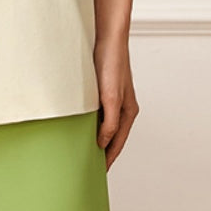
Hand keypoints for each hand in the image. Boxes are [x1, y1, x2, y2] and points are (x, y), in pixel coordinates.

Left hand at [93, 35, 139, 169]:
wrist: (107, 36)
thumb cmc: (112, 63)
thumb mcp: (111, 96)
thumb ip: (109, 122)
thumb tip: (103, 143)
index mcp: (129, 111)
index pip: (118, 143)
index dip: (108, 159)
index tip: (98, 174)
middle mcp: (123, 106)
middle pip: (113, 135)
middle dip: (103, 151)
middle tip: (89, 165)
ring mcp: (114, 97)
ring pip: (105, 124)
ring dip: (97, 136)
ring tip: (84, 149)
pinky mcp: (104, 88)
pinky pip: (98, 112)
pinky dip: (92, 122)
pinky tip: (82, 124)